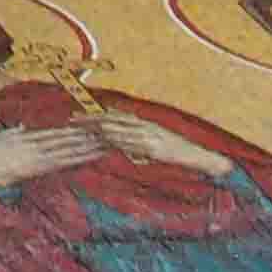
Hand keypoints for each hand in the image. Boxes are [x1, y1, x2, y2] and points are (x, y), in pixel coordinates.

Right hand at [0, 123, 109, 188]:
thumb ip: (13, 131)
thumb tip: (23, 125)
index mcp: (27, 138)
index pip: (54, 132)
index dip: (71, 129)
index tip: (87, 126)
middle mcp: (35, 146)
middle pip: (64, 140)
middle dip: (84, 137)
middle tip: (104, 133)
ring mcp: (37, 158)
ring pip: (66, 151)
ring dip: (84, 148)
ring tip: (102, 145)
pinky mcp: (36, 170)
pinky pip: (59, 163)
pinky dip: (73, 160)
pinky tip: (85, 158)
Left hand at [90, 115, 233, 177]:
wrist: (200, 156)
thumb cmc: (179, 153)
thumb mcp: (156, 148)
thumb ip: (140, 147)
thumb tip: (126, 151)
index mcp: (143, 123)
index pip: (114, 116)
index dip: (95, 115)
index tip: (78, 115)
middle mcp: (144, 125)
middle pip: (112, 119)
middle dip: (90, 119)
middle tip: (71, 119)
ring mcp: (149, 135)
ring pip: (119, 129)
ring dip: (99, 129)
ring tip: (82, 129)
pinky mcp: (154, 146)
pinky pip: (132, 143)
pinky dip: (117, 142)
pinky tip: (105, 142)